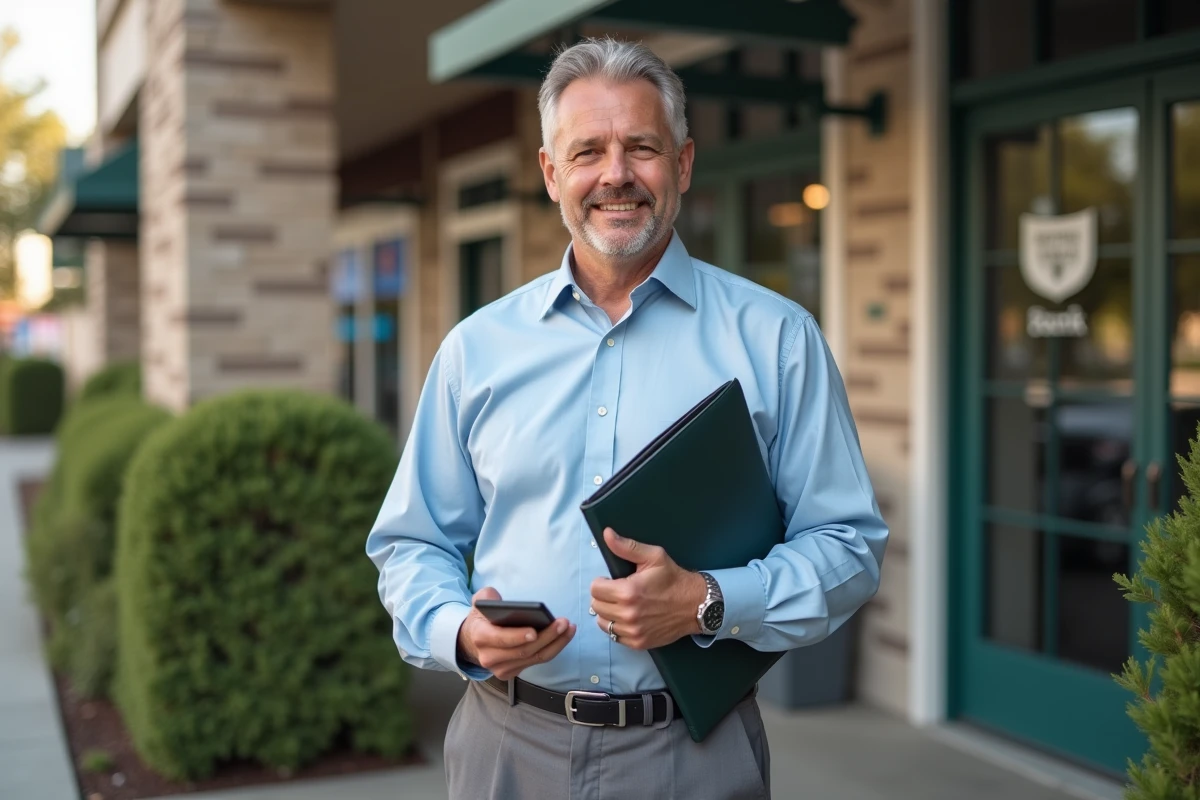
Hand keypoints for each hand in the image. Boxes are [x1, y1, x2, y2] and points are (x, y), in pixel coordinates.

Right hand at [456, 587, 575, 679]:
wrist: (472, 641)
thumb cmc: (482, 618)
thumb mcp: (480, 602)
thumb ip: (487, 597)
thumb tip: (500, 601)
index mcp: (480, 637)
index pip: (500, 639)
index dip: (517, 636)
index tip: (534, 631)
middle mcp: (490, 657)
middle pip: (523, 651)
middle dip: (546, 637)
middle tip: (563, 623)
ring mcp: (502, 668)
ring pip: (534, 658)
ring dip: (556, 643)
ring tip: (569, 628)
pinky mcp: (513, 672)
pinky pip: (537, 661)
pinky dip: (553, 649)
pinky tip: (565, 635)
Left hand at [590, 528, 706, 649]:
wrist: (696, 604)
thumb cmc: (673, 579)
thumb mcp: (653, 557)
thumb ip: (626, 547)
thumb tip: (607, 534)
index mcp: (628, 592)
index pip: (595, 589)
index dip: (602, 582)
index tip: (613, 581)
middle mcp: (628, 614)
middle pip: (596, 606)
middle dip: (604, 596)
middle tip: (619, 592)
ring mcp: (633, 631)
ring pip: (603, 622)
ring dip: (609, 613)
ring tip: (623, 605)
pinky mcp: (638, 642)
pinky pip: (614, 636)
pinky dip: (618, 627)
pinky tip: (629, 618)